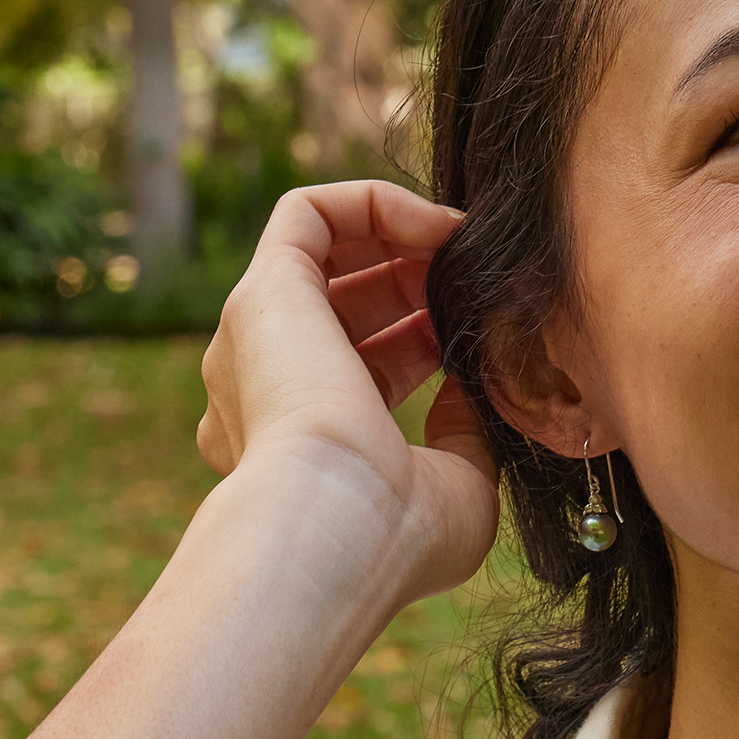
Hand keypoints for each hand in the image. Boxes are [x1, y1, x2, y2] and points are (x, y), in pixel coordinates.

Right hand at [198, 181, 498, 605]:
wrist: (339, 530)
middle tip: (475, 284)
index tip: (482, 334)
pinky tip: (436, 227)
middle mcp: (265, 391)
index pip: (365, 367)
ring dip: (396, 237)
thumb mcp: (454, 489)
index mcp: (306, 446)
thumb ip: (462, 437)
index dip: (429, 340)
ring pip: (320, 254)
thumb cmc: (400, 534)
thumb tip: (470, 395)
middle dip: (416, 284)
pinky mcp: (261, 292)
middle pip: (343, 308)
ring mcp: (256, 340)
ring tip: (460, 242)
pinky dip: (373, 204)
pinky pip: (307, 213)